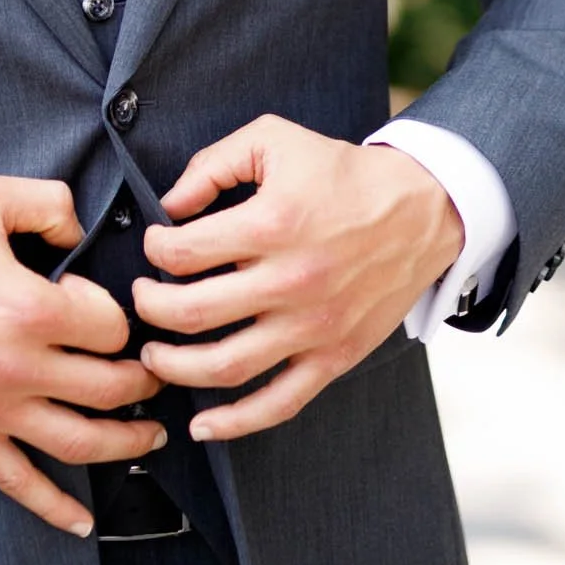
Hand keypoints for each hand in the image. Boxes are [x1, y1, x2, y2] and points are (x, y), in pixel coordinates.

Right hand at [0, 175, 162, 536]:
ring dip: (125, 442)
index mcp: (28, 307)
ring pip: (80, 442)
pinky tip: (82, 521)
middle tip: (151, 371)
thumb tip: (79, 231)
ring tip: (148, 433)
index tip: (99, 306)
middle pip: (110, 388)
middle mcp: (16, 366)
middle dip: (142, 380)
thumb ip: (48, 203)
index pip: (110, 327)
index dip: (116, 315)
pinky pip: (18, 482)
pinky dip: (54, 508)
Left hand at [133, 116, 463, 443]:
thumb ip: (213, 164)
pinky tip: (203, 424)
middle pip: (191, 313)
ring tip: (154, 355)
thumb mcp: (275, 140)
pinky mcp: (334, 357)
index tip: (156, 245)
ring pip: (224, 367)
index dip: (155, 249)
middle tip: (141, 299)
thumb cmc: (343, 175)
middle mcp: (291, 281)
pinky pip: (279, 403)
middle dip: (150, 309)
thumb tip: (169, 204)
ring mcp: (313, 326)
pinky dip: (235, 423)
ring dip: (175, 367)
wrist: (423, 210)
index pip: (183, 253)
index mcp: (272, 224)